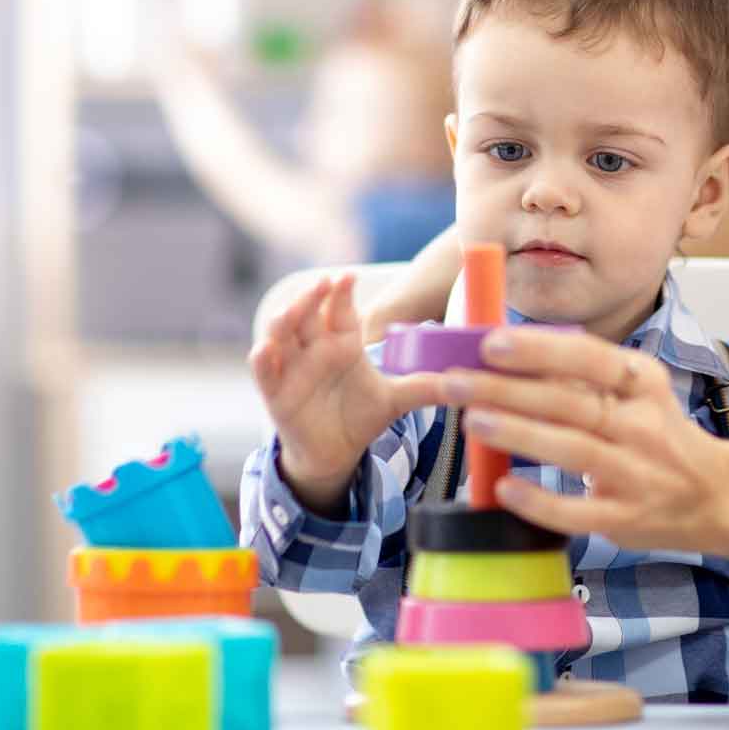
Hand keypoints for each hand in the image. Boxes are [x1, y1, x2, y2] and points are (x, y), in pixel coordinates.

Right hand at [250, 274, 442, 513]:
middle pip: (308, 315)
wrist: (335, 453)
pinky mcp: (277, 394)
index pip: (339, 310)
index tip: (348, 276)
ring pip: (282, 337)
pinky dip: (262, 361)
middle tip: (323, 283)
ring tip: (292, 311)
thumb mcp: (396, 400)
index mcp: (342, 343)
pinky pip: (265, 373)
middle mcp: (314, 350)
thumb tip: (466, 382)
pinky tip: (264, 351)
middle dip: (312, 298)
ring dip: (284, 322)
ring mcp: (292, 370)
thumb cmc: (360, 416)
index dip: (341, 293)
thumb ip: (425, 387)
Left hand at [442, 327, 728, 557]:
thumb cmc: (661, 437)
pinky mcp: (626, 518)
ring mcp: (635, 473)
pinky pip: (577, 511)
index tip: (490, 342)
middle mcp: (642, 424)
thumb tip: (509, 352)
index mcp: (642, 384)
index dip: (538, 349)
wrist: (718, 496)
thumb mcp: (639, 392)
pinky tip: (505, 489)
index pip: (588, 357)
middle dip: (507, 388)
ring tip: (473, 421)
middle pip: (568, 401)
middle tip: (455, 380)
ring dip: (520, 434)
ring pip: (572, 449)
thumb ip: (585, 376)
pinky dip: (540, 500)